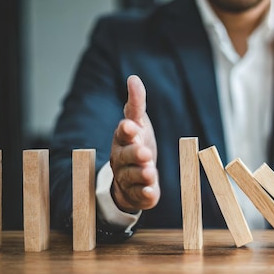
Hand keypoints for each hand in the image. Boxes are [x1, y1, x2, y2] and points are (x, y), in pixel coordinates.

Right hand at [109, 75, 159, 211]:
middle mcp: (122, 158)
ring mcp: (128, 177)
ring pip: (132, 176)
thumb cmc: (136, 144)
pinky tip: (152, 191)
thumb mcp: (139, 123)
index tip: (131, 126)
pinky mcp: (138, 194)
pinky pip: (140, 195)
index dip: (126, 130)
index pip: (122, 133)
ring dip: (140, 174)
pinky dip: (145, 194)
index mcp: (123, 139)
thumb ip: (136, 103)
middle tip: (145, 153)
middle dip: (134, 154)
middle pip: (125, 156)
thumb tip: (133, 78)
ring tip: (150, 172)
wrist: (132, 176)